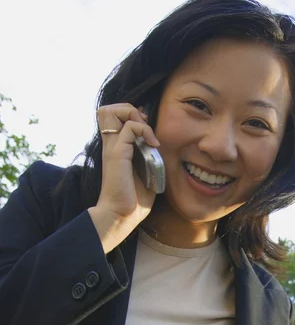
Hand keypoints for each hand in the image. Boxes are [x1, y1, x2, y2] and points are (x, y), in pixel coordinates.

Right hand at [89, 103, 159, 253]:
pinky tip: (153, 145)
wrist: (122, 216)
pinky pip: (131, 127)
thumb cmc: (133, 200)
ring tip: (146, 134)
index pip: (113, 117)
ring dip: (134, 116)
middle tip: (144, 128)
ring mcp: (113, 147)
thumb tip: (156, 144)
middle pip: (108, 109)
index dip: (130, 116)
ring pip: (114, 110)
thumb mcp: (144, 172)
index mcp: (115, 148)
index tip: (146, 131)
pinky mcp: (118, 153)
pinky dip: (145, 130)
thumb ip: (147, 156)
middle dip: (129, 110)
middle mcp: (111, 144)